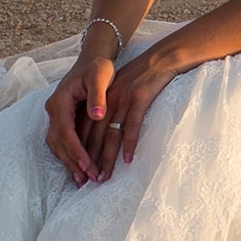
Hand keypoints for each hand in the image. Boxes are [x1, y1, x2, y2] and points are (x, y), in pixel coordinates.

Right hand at [43, 51, 119, 186]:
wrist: (92, 59)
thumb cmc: (97, 67)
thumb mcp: (100, 77)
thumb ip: (98, 96)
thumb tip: (97, 115)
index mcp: (60, 101)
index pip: (65, 132)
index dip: (76, 150)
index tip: (88, 165)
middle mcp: (53, 110)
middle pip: (59, 142)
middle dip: (73, 162)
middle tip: (89, 179)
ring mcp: (56, 115)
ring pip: (57, 144)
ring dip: (69, 162)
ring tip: (83, 180)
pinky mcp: (62, 119)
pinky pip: (61, 141)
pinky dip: (69, 155)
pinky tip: (80, 167)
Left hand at [88, 46, 181, 180]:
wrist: (160, 59)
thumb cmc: (141, 79)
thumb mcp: (120, 93)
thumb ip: (108, 111)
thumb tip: (101, 135)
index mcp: (99, 101)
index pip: (83, 129)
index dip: (80, 150)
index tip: (79, 170)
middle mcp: (107, 101)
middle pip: (93, 135)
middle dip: (89, 160)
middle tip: (88, 181)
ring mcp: (122, 100)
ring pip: (110, 134)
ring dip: (106, 158)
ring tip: (104, 176)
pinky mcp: (139, 98)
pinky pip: (132, 125)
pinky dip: (129, 144)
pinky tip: (128, 160)